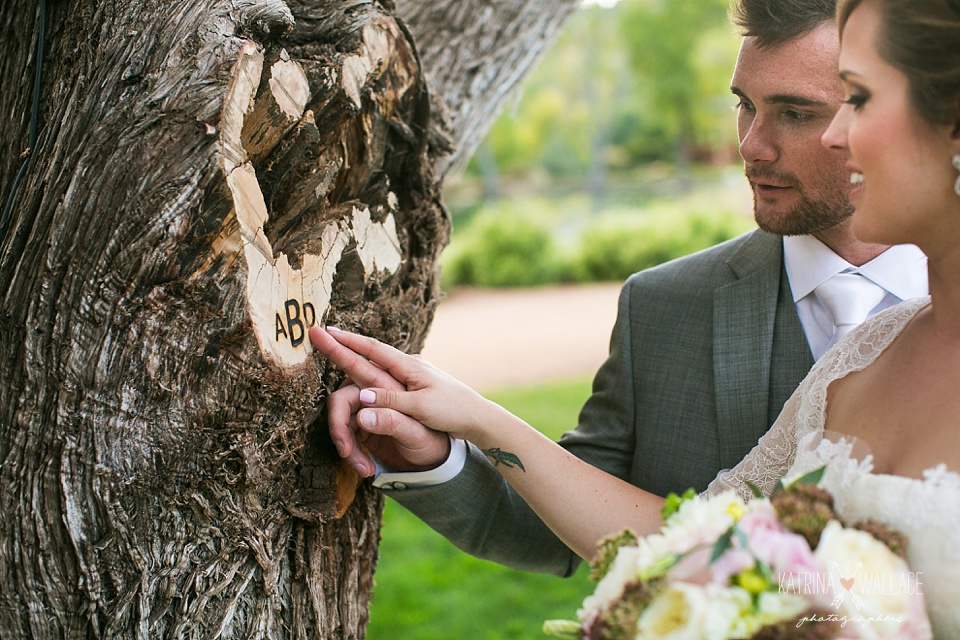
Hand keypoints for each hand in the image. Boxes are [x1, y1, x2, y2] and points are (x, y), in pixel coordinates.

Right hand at [310, 326, 503, 447]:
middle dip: (344, 344)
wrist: (477, 416)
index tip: (326, 332)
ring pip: (376, 363)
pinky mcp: (414, 385)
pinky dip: (368, 370)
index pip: (372, 350)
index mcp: (408, 367)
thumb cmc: (452, 411)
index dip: (347, 342)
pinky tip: (363, 367)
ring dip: (355, 355)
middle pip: (370, 353)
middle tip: (321, 334)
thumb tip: (360, 399)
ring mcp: (411, 373)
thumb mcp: (421, 409)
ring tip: (335, 345)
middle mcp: (408, 365)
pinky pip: (384, 375)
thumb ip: (391, 402)